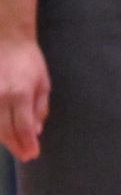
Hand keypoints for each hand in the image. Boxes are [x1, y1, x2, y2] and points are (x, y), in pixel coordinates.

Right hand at [0, 35, 48, 160]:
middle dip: (16, 146)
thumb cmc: (29, 61)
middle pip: (5, 130)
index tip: (33, 154)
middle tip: (25, 155)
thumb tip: (36, 131)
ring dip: (3, 139)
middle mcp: (0, 96)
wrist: (6, 38)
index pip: (23, 128)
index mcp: (20, 95)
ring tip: (14, 146)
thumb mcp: (43, 84)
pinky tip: (2, 132)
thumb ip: (39, 110)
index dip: (27, 144)